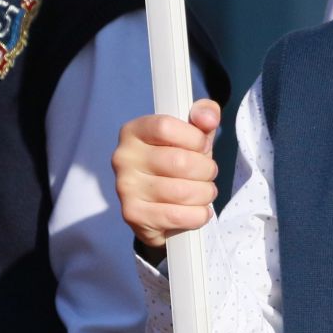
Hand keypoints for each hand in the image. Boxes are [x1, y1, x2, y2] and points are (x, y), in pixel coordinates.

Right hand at [113, 99, 221, 261]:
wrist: (160, 209)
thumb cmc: (177, 165)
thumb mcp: (193, 135)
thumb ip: (205, 116)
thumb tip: (208, 118)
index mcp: (134, 131)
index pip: (166, 127)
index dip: (194, 138)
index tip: (202, 147)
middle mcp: (124, 157)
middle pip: (179, 161)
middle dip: (206, 170)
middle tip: (208, 174)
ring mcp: (125, 188)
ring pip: (182, 191)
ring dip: (205, 194)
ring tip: (205, 193)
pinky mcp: (133, 215)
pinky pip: (177, 216)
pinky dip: (198, 215)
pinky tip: (198, 211)